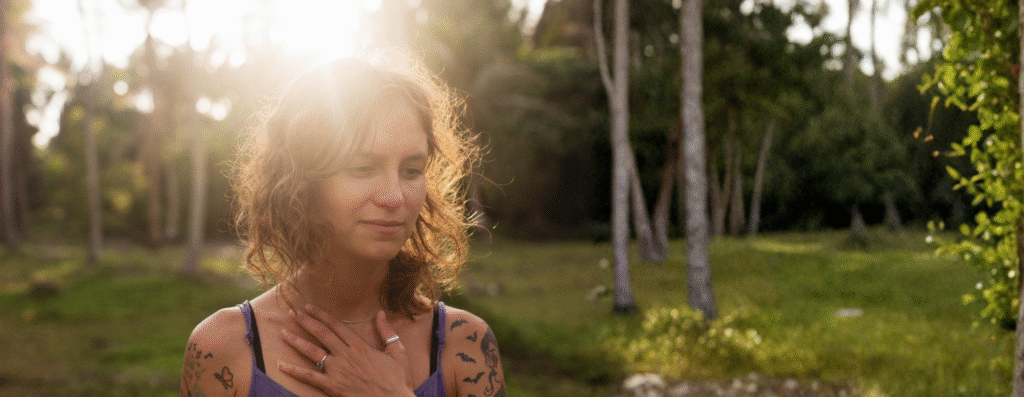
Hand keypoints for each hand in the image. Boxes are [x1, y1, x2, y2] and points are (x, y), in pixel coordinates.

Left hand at [277, 304, 413, 396]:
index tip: (309, 306)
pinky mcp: (333, 387)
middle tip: (292, 312)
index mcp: (360, 345)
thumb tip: (380, 313)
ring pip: (312, 352)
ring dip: (296, 341)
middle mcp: (346, 355)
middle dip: (305, 321)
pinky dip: (294, 371)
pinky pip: (310, 377)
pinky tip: (282, 365)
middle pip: (322, 333)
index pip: (336, 325)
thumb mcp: (397, 352)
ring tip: (283, 332)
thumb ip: (387, 332)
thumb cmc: (397, 380)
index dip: (321, 314)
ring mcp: (338, 371)